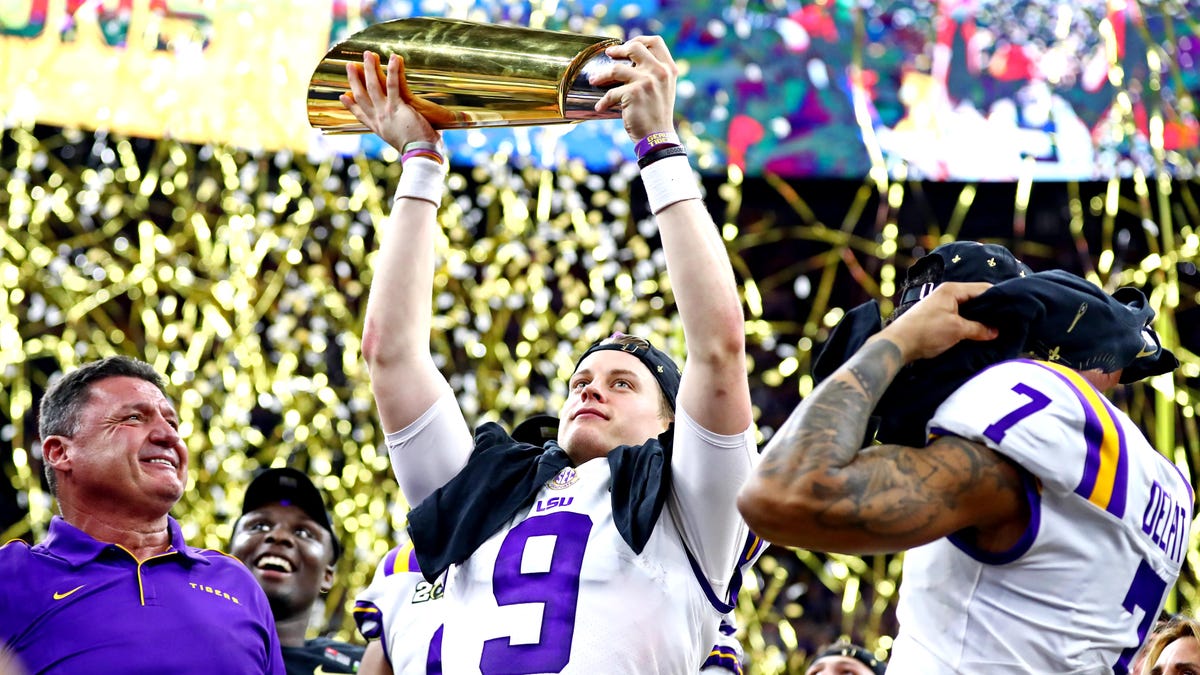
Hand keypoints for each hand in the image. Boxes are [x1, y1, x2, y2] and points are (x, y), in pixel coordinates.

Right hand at [340, 51, 451, 150]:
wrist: (421, 156)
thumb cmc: (419, 151)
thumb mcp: (403, 140)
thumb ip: (401, 131)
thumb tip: (409, 128)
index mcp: (379, 129)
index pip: (361, 115)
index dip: (350, 106)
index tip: (342, 96)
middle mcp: (379, 120)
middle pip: (361, 96)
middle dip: (354, 79)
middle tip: (349, 65)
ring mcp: (386, 113)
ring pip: (373, 86)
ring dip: (369, 68)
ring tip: (367, 54)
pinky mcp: (397, 107)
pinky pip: (393, 85)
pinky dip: (393, 70)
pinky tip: (393, 58)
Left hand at [590, 36, 677, 142]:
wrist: (658, 138)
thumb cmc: (657, 115)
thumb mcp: (663, 89)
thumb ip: (654, 73)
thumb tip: (630, 61)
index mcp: (668, 69)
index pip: (655, 42)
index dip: (639, 40)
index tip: (627, 46)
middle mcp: (660, 72)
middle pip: (635, 47)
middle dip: (618, 50)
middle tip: (609, 54)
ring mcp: (646, 81)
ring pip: (616, 69)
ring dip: (602, 75)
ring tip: (594, 80)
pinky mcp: (633, 93)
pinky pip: (611, 93)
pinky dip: (603, 102)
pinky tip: (599, 107)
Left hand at [874, 281, 997, 361]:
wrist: (898, 344)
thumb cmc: (926, 332)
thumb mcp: (957, 330)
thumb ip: (979, 328)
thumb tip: (995, 331)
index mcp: (952, 289)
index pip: (983, 289)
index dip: (999, 298)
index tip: (1013, 308)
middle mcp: (947, 293)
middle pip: (976, 298)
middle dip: (990, 309)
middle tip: (1007, 320)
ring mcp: (941, 305)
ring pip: (968, 308)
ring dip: (980, 317)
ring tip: (996, 328)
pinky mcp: (937, 317)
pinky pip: (959, 316)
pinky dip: (969, 322)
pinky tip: (978, 332)